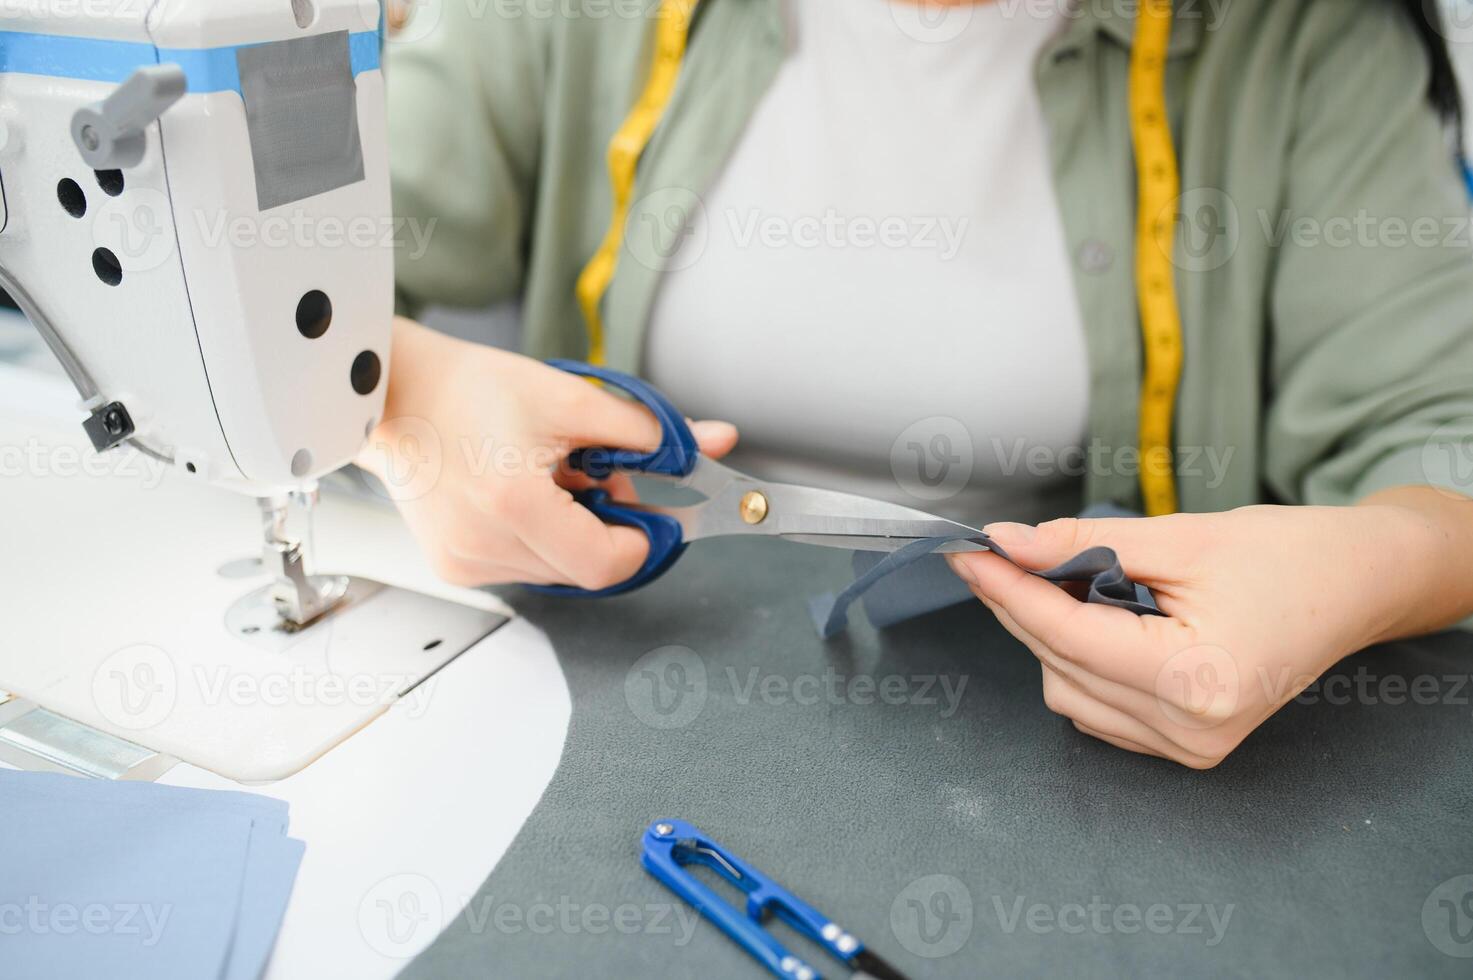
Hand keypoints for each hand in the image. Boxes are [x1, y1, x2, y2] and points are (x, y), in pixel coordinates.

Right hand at [357, 318, 737, 588]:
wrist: (397, 395)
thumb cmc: (473, 388)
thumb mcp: (572, 400)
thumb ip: (651, 431)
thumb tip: (717, 443)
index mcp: (514, 505)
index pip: (608, 564)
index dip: (644, 540)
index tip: (651, 508)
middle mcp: (484, 546)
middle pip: (587, 569)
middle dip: (607, 527)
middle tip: (592, 473)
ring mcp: (465, 563)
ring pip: (558, 571)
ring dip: (572, 532)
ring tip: (546, 477)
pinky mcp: (454, 567)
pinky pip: (525, 566)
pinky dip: (538, 536)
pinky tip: (515, 493)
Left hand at [946, 502, 1453, 767]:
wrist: (1354, 586)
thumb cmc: (1284, 556)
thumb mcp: (1179, 537)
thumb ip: (1082, 545)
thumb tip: (1006, 543)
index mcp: (1196, 678)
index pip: (1067, 633)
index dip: (1008, 589)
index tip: (968, 552)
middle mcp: (1190, 729)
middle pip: (1060, 664)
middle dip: (1023, 606)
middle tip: (1002, 553)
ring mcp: (1189, 749)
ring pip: (1067, 693)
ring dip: (1052, 636)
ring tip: (1080, 583)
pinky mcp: (1186, 749)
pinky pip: (1097, 710)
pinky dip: (1080, 664)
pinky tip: (1101, 621)